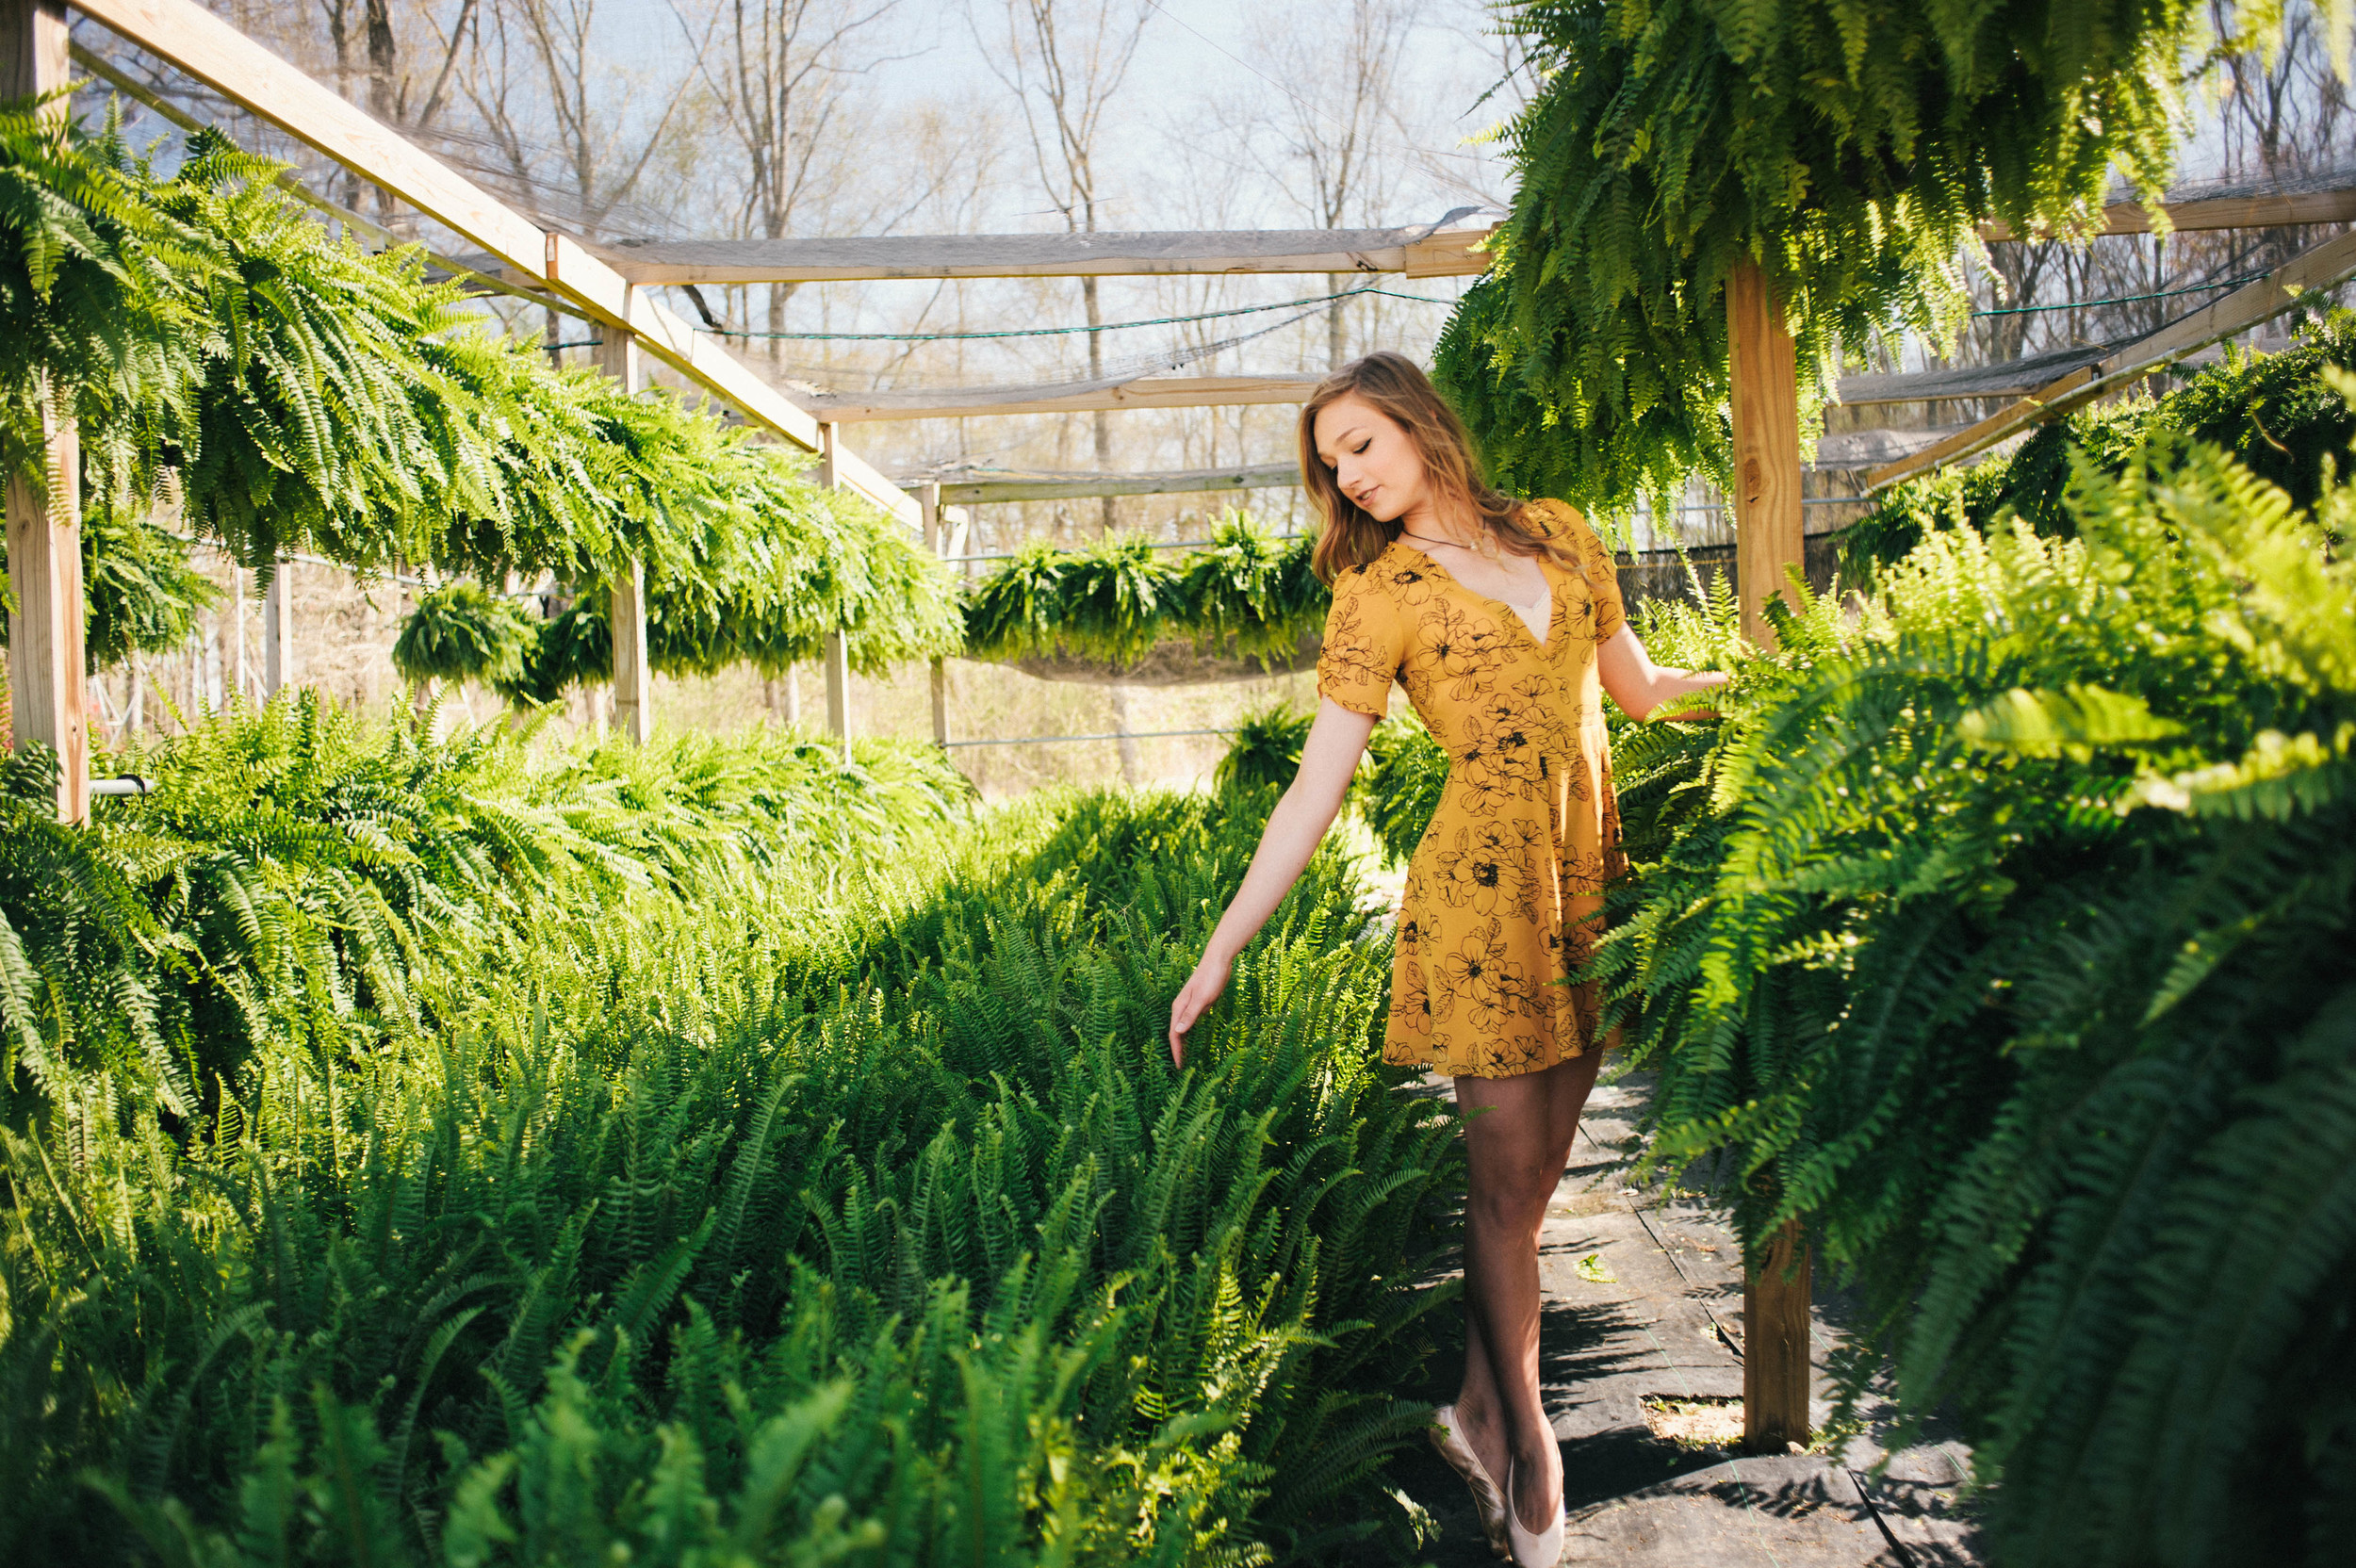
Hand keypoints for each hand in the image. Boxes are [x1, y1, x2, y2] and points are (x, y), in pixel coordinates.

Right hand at [1167, 952, 1233, 1068]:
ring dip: (1185, 1043)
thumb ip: (1190, 1015)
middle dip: (1178, 1050)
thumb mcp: (1202, 998)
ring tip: (1187, 1058)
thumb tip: (1178, 1032)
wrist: (1218, 960)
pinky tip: (1197, 1040)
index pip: (1175, 1034)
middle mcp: (1182, 1008)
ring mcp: (1190, 1006)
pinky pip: (1193, 1023)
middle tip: (1182, 1067)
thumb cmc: (1211, 978)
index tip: (1179, 1065)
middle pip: (1177, 1033)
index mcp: (1179, 1008)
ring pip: (1185, 1029)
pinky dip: (1192, 1033)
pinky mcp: (1199, 1004)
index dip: (1176, 1051)